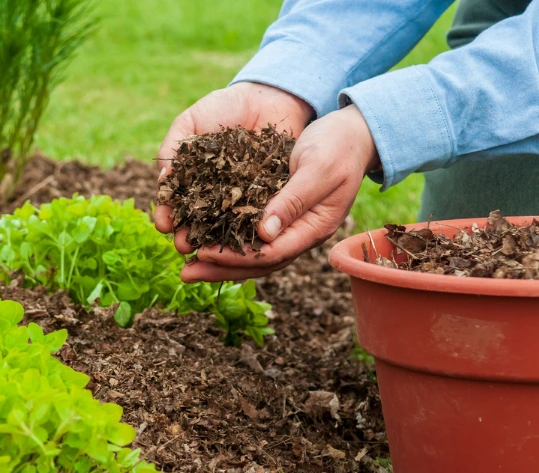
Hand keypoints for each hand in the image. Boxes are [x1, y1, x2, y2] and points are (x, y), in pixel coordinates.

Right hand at [154, 82, 314, 233]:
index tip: (163, 224)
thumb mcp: (190, 121)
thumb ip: (173, 148)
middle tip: (183, 245)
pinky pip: (256, 214)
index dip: (167, 214)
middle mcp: (215, 194)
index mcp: (192, 179)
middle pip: (198, 220)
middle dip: (188, 234)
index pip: (176, 202)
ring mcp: (241, 197)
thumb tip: (163, 180)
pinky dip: (248, 226)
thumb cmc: (224, 107)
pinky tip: (241, 238)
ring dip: (214, 240)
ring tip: (206, 250)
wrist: (266, 97)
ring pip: (226, 224)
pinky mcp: (267, 196)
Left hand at [176, 104, 379, 282]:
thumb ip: (293, 200)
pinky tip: (203, 236)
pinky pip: (250, 233)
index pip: (271, 254)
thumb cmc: (338, 146)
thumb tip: (263, 233)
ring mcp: (290, 225)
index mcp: (314, 227)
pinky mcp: (279, 212)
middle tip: (185, 274)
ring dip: (220, 260)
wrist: (353, 133)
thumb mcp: (317, 168)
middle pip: (258, 262)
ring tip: (188, 264)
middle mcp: (300, 233)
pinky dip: (226, 238)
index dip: (236, 256)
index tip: (203, 253)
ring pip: (252, 252)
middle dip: (220, 268)